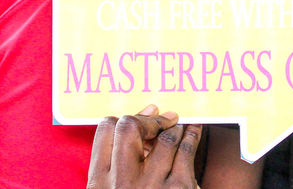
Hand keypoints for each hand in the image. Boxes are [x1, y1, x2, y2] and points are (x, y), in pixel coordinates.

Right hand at [87, 105, 201, 188]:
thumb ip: (117, 162)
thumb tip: (149, 111)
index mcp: (99, 184)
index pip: (105, 131)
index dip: (123, 120)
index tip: (138, 119)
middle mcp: (122, 183)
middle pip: (129, 128)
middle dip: (147, 120)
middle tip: (162, 117)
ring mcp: (152, 185)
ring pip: (166, 136)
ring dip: (174, 127)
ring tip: (178, 126)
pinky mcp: (179, 188)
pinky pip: (186, 149)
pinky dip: (191, 134)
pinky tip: (193, 130)